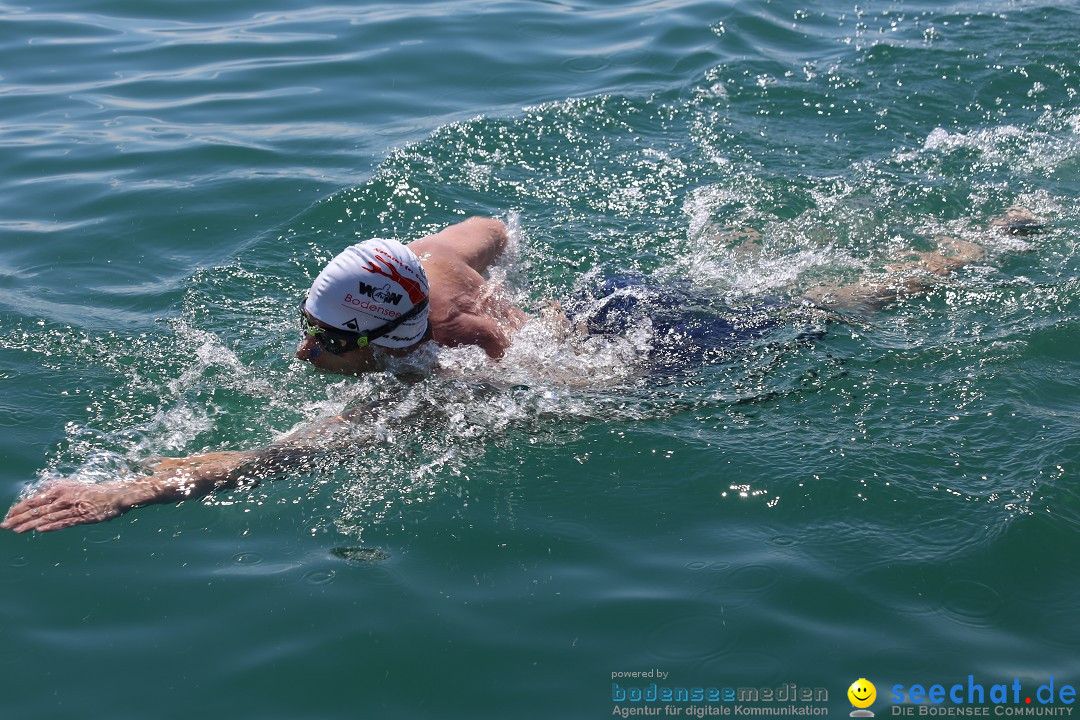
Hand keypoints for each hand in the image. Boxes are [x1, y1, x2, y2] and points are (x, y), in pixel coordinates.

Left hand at [2, 481, 136, 533]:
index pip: (34, 500)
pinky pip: (64, 522)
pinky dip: (51, 526)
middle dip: (18, 518)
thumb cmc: (92, 492)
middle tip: (4, 526)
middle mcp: (63, 498)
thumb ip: (55, 488)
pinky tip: (40, 530)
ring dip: (30, 525)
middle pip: (37, 510)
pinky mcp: (82, 517)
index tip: (8, 515)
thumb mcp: (72, 485)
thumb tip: (41, 489)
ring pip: (47, 518)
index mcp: (59, 490)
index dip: (19, 508)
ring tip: (16, 530)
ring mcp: (72, 508)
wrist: (114, 495)